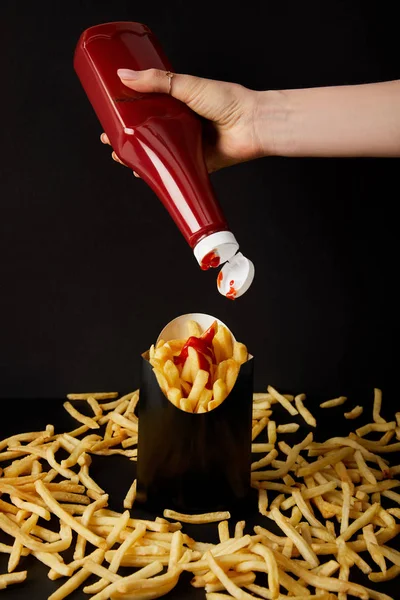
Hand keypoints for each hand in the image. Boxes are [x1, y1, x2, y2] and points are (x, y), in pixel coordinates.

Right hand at [100, 68, 262, 172]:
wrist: (252, 125)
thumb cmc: (228, 101)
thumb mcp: (188, 85)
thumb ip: (157, 81)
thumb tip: (123, 77)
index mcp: (177, 103)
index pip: (145, 106)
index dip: (126, 112)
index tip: (108, 114)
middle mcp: (180, 124)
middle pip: (146, 132)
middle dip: (126, 138)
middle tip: (109, 140)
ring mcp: (186, 145)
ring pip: (156, 154)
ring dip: (138, 157)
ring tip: (121, 157)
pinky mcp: (194, 164)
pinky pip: (172, 171)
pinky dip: (157, 174)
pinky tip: (143, 175)